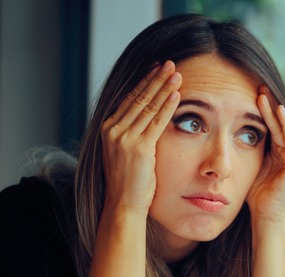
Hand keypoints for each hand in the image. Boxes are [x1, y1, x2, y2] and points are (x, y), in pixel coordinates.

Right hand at [100, 61, 181, 213]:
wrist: (123, 204)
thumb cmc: (129, 183)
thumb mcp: (125, 154)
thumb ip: (132, 135)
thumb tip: (147, 121)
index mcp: (108, 129)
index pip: (129, 99)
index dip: (144, 82)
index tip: (156, 68)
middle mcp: (113, 130)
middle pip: (138, 97)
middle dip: (155, 78)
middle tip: (169, 63)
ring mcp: (124, 138)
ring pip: (147, 106)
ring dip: (163, 87)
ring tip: (176, 73)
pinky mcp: (138, 148)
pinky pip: (156, 122)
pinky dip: (167, 107)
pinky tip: (176, 95)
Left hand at [247, 87, 284, 226]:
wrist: (265, 216)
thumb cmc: (255, 196)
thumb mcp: (249, 167)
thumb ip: (247, 152)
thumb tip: (229, 135)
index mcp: (279, 152)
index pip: (271, 125)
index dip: (262, 109)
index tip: (251, 92)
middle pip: (279, 123)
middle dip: (269, 105)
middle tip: (259, 85)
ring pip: (284, 128)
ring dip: (275, 111)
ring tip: (265, 94)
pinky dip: (284, 125)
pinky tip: (277, 111)